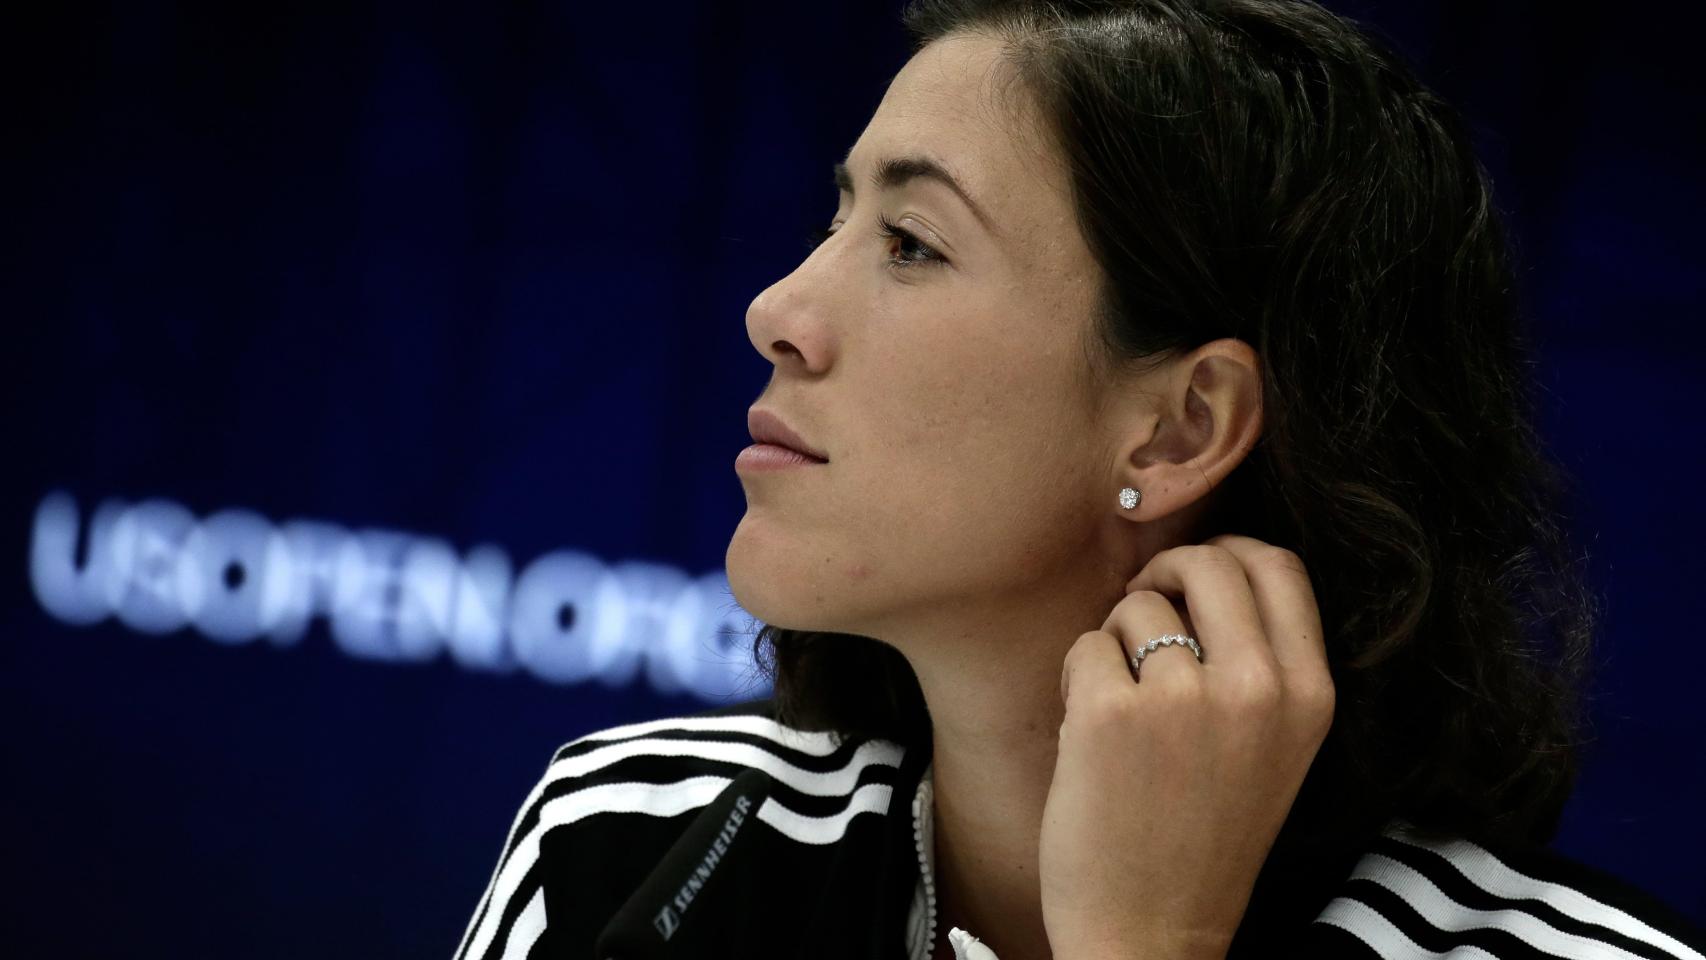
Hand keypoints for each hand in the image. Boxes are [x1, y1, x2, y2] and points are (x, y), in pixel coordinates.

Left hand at [1037, 535, 1335, 959]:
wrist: (1152, 931)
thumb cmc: (1205, 835)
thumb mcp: (1275, 746)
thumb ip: (1261, 660)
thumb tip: (1212, 564)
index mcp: (1309, 695)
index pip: (1279, 566)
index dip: (1229, 551)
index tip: (1196, 575)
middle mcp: (1256, 688)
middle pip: (1209, 563)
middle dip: (1166, 572)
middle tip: (1144, 609)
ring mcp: (1181, 699)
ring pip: (1137, 606)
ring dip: (1117, 639)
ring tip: (1123, 704)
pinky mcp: (1109, 714)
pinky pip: (1086, 646)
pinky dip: (1079, 678)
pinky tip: (1091, 733)